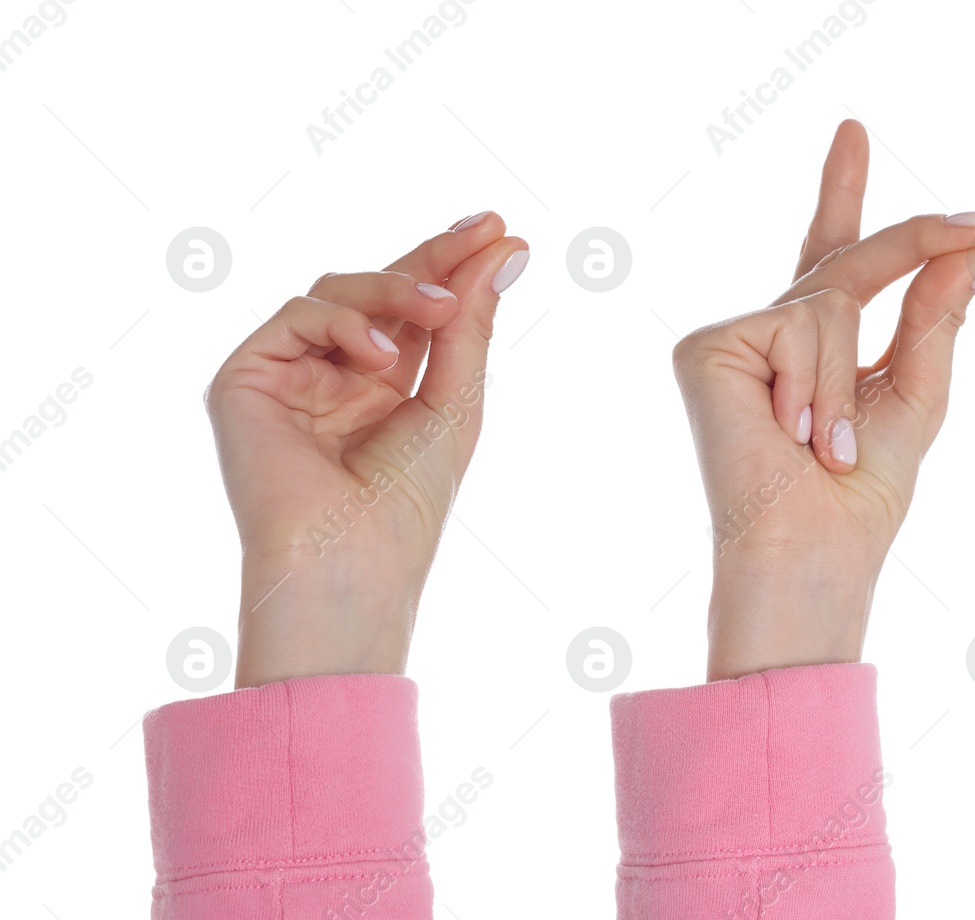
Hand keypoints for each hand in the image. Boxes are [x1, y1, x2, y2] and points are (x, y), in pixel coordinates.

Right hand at [209, 213, 528, 687]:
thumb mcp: (455, 402)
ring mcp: (288, 376)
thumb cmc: (407, 503)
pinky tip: (381, 354)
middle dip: (433, 258)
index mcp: (383, 387)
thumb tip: (505, 250)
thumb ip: (469, 326)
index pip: (416, 311)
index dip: (453, 267)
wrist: (351, 564)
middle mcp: (333, 376)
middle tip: (486, 229)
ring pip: (337, 291)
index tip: (502, 231)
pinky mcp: (245, 380)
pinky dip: (344, 323)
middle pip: (378, 291)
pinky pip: (296, 316)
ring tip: (440, 309)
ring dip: (396, 289)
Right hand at [674, 121, 974, 680]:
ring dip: (847, 383)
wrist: (812, 558)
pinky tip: (792, 438)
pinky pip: (800, 324)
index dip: (842, 192)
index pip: (832, 257)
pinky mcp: (707, 347)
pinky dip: (815, 386)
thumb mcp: (915, 396)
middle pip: (847, 261)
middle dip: (915, 242)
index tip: (853, 131)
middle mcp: (767, 334)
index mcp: (812, 347)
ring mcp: (732, 338)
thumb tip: (973, 248)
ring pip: (830, 299)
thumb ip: (933, 319)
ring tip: (826, 450)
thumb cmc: (857, 500)